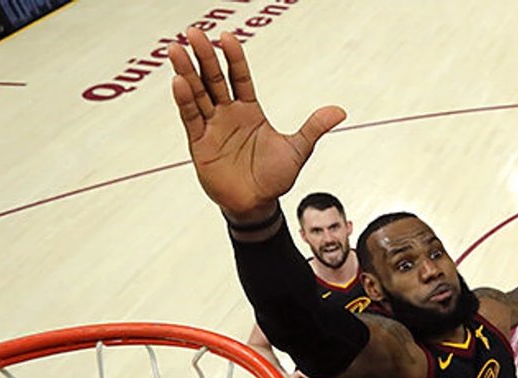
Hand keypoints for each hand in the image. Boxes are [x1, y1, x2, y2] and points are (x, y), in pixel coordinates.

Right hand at [168, 28, 345, 218]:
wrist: (257, 205)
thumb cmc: (275, 178)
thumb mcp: (297, 150)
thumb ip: (314, 128)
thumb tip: (340, 111)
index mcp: (250, 111)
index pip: (240, 77)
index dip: (233, 58)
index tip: (227, 37)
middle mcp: (228, 114)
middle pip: (214, 79)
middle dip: (204, 56)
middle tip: (195, 33)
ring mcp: (213, 127)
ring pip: (198, 93)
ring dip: (187, 72)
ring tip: (177, 50)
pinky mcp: (200, 143)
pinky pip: (191, 117)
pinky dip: (185, 100)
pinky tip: (179, 82)